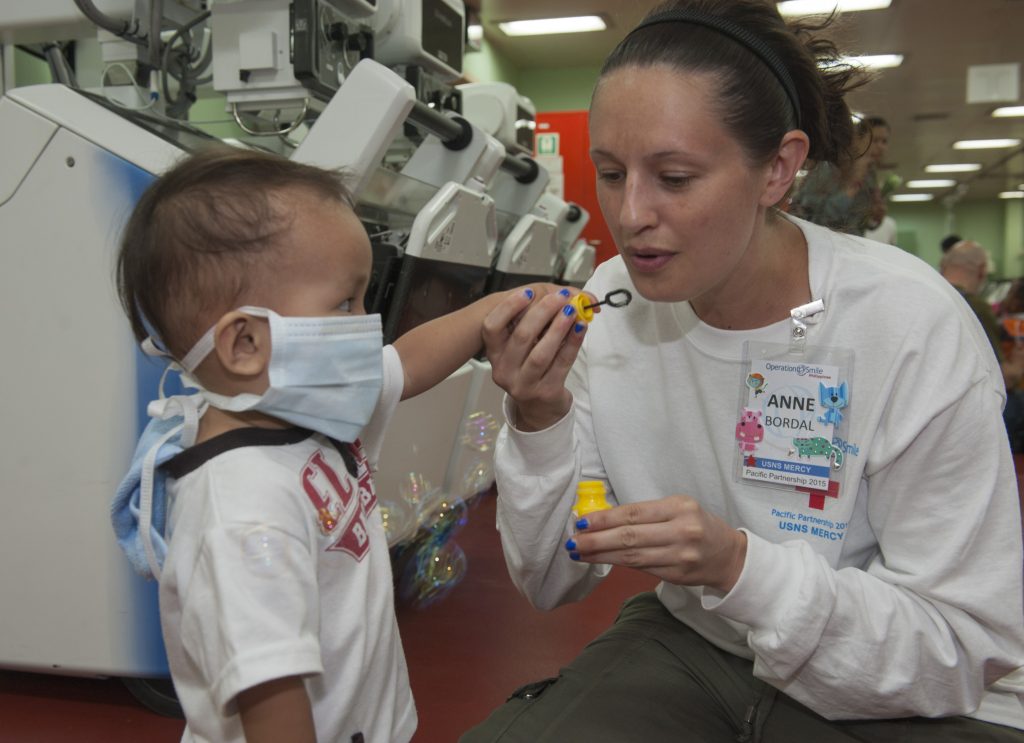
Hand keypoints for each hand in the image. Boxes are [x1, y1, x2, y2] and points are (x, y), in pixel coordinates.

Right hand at [482, 286, 592, 430]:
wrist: (539, 407)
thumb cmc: (531, 369)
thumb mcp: (522, 349)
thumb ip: (532, 322)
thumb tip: (559, 295)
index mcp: (494, 355)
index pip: (491, 328)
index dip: (509, 308)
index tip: (529, 292)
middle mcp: (504, 371)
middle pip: (521, 337)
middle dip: (543, 312)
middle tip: (561, 296)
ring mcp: (523, 385)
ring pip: (541, 353)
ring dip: (558, 327)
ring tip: (573, 310)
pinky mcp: (545, 392)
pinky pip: (561, 364)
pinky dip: (572, 343)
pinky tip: (581, 328)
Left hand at [566, 496, 747, 592]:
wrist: (728, 555)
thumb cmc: (696, 525)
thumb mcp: (678, 509)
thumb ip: (646, 514)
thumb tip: (603, 519)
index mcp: (680, 507)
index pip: (634, 513)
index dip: (605, 519)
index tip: (582, 522)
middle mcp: (682, 531)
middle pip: (630, 537)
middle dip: (596, 540)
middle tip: (572, 542)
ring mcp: (680, 556)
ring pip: (632, 557)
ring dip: (601, 555)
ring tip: (579, 553)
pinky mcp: (677, 575)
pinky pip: (641, 568)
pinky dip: (618, 564)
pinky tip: (601, 561)